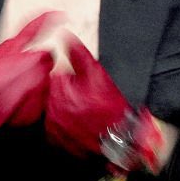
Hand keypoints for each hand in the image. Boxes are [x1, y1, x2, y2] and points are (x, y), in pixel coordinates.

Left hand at [46, 39, 161, 171]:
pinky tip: (86, 126)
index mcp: (58, 92)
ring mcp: (57, 131)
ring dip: (70, 112)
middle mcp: (52, 113)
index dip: (74, 78)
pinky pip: (61, 132)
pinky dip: (70, 128)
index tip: (88, 86)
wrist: (126, 139)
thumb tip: (66, 36)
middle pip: (56, 96)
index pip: (57, 76)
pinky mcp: (62, 144)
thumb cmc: (114, 108)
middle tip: (92, 101)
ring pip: (58, 113)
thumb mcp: (99, 73)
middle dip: (71, 94)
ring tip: (90, 115)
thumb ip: (79, 53)